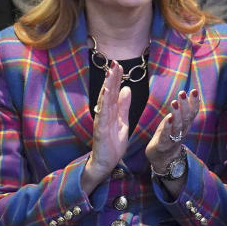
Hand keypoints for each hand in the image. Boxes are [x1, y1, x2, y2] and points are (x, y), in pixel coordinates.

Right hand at [83, 63, 131, 192]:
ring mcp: (101, 121)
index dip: (115, 79)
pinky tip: (106, 93)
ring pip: (104, 101)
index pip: (113, 92)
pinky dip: (104, 103)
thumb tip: (126, 89)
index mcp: (110, 111)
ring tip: (110, 73)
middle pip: (107, 93)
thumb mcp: (123, 121)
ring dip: (107, 86)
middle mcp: (104, 113)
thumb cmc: (112, 142)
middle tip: (114, 63)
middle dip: (111, 78)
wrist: (106, 161)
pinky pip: (102, 114)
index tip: (118, 66)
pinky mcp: (100, 129)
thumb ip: (123, 106)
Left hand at [146, 89, 200, 171]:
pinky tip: (168, 118)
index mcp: (185, 125)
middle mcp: (182, 131)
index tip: (194, 91)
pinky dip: (168, 127)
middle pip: (186, 118)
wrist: (162, 159)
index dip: (194, 102)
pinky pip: (166, 135)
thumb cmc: (168, 136)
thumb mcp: (176, 122)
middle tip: (183, 93)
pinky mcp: (163, 145)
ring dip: (177, 114)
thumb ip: (182, 110)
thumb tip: (188, 94)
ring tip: (174, 102)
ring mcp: (173, 139)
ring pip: (178, 126)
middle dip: (185, 105)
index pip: (192, 112)